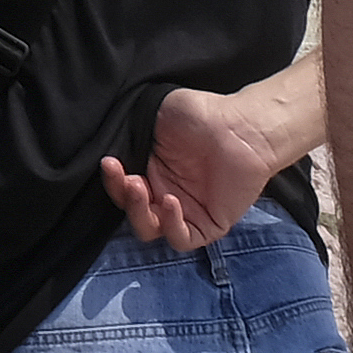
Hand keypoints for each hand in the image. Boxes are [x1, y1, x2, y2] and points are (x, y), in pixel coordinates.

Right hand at [97, 86, 280, 250]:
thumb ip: (133, 134)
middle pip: (132, 210)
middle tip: (127, 178)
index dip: (112, 180)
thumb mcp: (158, 115)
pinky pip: (182, 238)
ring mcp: (185, 210)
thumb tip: (113, 146)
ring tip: (140, 188)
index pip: (121, 186)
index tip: (111, 162)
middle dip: (123, 196)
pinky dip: (171, 226)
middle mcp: (164, 192)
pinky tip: (171, 202)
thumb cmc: (202, 114)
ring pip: (150, 228)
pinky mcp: (208, 224)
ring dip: (140, 212)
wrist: (242, 126)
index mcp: (151, 170)